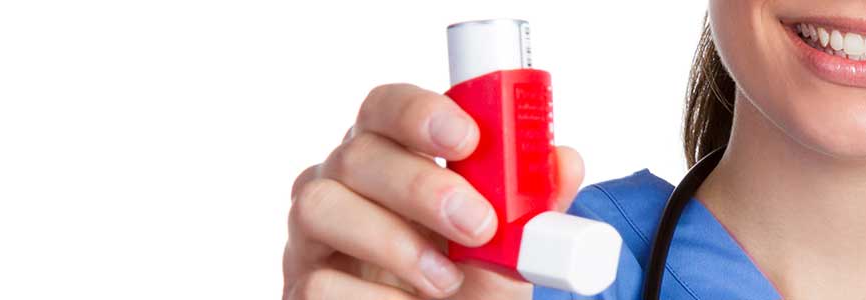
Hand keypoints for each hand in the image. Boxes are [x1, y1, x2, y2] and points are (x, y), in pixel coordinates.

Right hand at [284, 83, 585, 298]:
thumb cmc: (470, 277)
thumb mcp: (512, 245)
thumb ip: (536, 206)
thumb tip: (565, 162)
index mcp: (390, 151)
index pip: (386, 105)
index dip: (421, 113)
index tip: (468, 139)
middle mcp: (341, 179)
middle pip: (358, 154)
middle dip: (422, 187)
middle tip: (478, 226)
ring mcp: (311, 232)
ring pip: (320, 207)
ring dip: (393, 243)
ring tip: (445, 280)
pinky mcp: (300, 284)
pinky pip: (318, 282)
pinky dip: (372, 299)